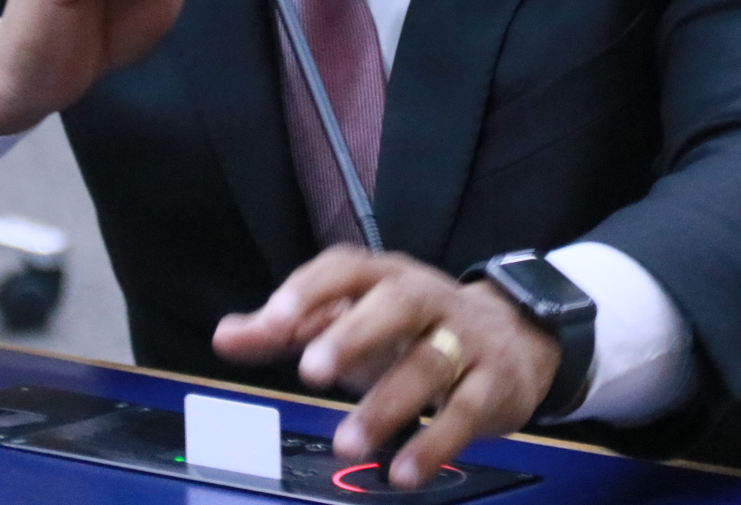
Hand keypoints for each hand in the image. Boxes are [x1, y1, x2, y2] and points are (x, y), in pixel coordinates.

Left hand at [213, 247, 560, 488]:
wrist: (515, 337)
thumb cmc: (410, 329)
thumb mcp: (350, 320)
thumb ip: (287, 329)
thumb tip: (225, 335)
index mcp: (384, 278)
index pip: (346, 269)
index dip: (310, 291)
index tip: (273, 322)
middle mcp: (427, 298)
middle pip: (396, 304)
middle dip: (354, 335)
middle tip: (311, 372)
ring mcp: (465, 338)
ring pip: (430, 363)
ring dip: (386, 405)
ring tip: (346, 443)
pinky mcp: (492, 383)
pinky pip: (466, 411)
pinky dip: (434, 443)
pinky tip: (402, 472)